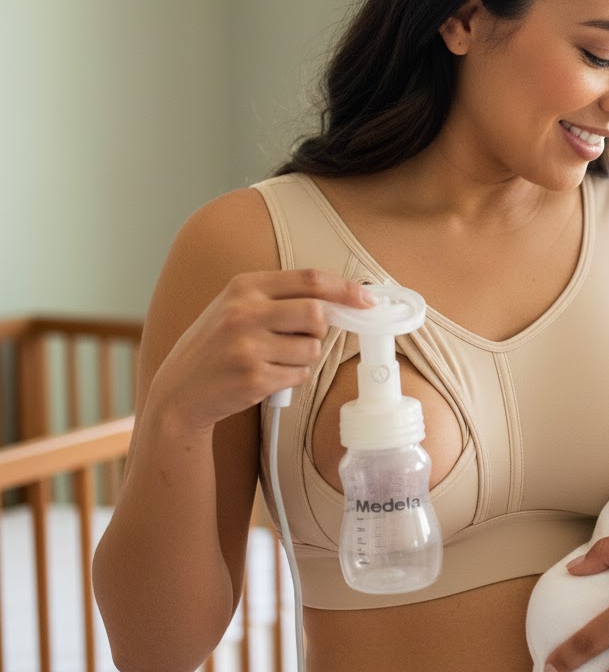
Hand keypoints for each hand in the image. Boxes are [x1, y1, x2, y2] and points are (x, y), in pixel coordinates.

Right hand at [146, 269, 376, 432]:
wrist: (178, 391)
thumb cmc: (216, 346)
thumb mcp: (237, 307)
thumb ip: (281, 299)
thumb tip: (341, 300)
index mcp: (244, 286)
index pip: (309, 279)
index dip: (345, 289)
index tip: (367, 300)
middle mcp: (244, 312)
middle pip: (317, 313)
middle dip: (321, 329)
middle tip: (305, 337)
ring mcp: (248, 347)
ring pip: (311, 348)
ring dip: (304, 357)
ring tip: (274, 360)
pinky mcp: (254, 378)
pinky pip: (300, 375)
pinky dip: (292, 378)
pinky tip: (266, 376)